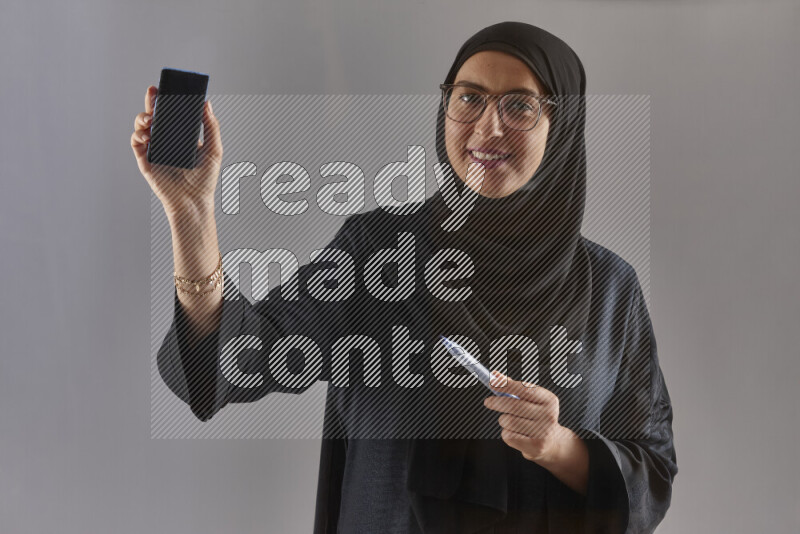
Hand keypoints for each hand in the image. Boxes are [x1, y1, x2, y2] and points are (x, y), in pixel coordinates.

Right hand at [130, 85, 222, 216]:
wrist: (194, 202)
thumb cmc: (205, 180)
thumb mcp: (214, 150)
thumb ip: (211, 127)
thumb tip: (207, 103)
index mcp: (181, 136)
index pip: (171, 114)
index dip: (167, 100)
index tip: (166, 87)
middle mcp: (166, 141)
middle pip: (154, 116)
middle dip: (151, 102)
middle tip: (153, 91)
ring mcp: (154, 150)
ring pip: (142, 127)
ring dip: (142, 118)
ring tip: (150, 119)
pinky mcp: (145, 161)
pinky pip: (136, 144)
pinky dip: (138, 135)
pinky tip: (147, 135)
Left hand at [483, 371, 567, 463]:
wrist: (552, 443)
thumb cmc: (537, 416)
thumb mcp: (532, 400)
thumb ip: (514, 387)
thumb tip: (495, 375)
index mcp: (549, 400)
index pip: (524, 389)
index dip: (506, 385)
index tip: (492, 383)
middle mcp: (548, 415)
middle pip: (513, 405)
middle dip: (496, 402)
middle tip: (488, 402)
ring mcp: (543, 432)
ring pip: (508, 421)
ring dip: (503, 420)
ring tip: (510, 421)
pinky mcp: (535, 447)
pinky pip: (509, 436)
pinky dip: (506, 433)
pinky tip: (515, 433)